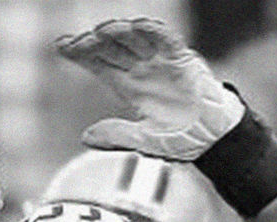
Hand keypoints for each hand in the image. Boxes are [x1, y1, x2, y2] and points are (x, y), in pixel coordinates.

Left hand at [56, 18, 244, 159]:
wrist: (215, 138)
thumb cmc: (182, 138)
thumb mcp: (144, 141)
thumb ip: (117, 136)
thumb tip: (85, 138)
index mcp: (129, 87)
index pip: (98, 64)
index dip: (80, 54)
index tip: (61, 46)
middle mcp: (142, 70)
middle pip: (112, 48)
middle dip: (93, 42)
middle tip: (78, 41)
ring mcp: (161, 62)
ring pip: (136, 40)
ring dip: (120, 33)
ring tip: (103, 30)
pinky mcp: (183, 60)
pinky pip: (167, 41)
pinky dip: (154, 32)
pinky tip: (139, 25)